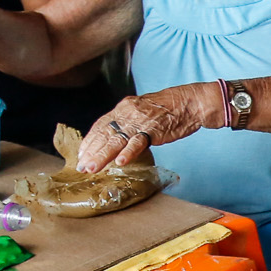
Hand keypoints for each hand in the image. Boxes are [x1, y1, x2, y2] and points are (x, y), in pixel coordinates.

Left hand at [74, 86, 214, 170]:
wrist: (189, 102)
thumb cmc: (167, 109)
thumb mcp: (140, 112)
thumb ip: (127, 122)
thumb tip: (114, 137)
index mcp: (123, 109)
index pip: (101, 125)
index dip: (89, 141)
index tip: (81, 155)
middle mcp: (127, 113)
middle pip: (104, 134)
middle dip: (91, 152)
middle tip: (81, 167)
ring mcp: (140, 122)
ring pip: (116, 140)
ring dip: (103, 155)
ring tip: (92, 168)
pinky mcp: (153, 130)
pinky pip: (138, 142)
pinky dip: (128, 152)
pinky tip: (120, 162)